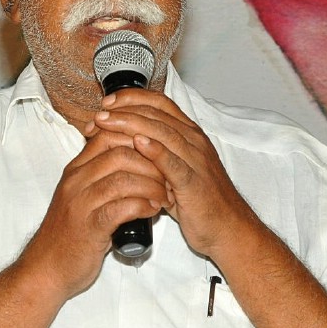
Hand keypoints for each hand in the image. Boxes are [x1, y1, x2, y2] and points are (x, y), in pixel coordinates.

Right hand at [23, 122, 169, 297]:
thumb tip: (137, 161)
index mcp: (76, 169)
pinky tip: (153, 210)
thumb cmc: (71, 233)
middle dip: (151, 163)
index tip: (158, 155)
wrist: (46, 269)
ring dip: (151, 186)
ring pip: (122, 179)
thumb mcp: (82, 196)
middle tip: (168, 177)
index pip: (108, 136)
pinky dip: (143, 206)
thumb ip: (102, 177)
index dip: (138, 140)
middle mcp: (76, 181)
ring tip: (165, 196)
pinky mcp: (89, 228)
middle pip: (119, 154)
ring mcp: (80, 204)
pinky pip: (121, 208)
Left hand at [88, 89, 256, 257]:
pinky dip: (156, 152)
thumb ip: (155, 155)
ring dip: (131, 125)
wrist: (228, 228)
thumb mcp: (174, 170)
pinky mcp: (194, 183)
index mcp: (189, 135)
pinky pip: (175, 164)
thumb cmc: (199, 200)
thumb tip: (123, 142)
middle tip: (98, 116)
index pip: (159, 103)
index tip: (106, 104)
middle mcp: (194, 142)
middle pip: (156, 114)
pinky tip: (138, 144)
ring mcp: (196, 160)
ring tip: (107, 123)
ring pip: (163, 133)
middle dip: (124, 111)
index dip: (131, 99)